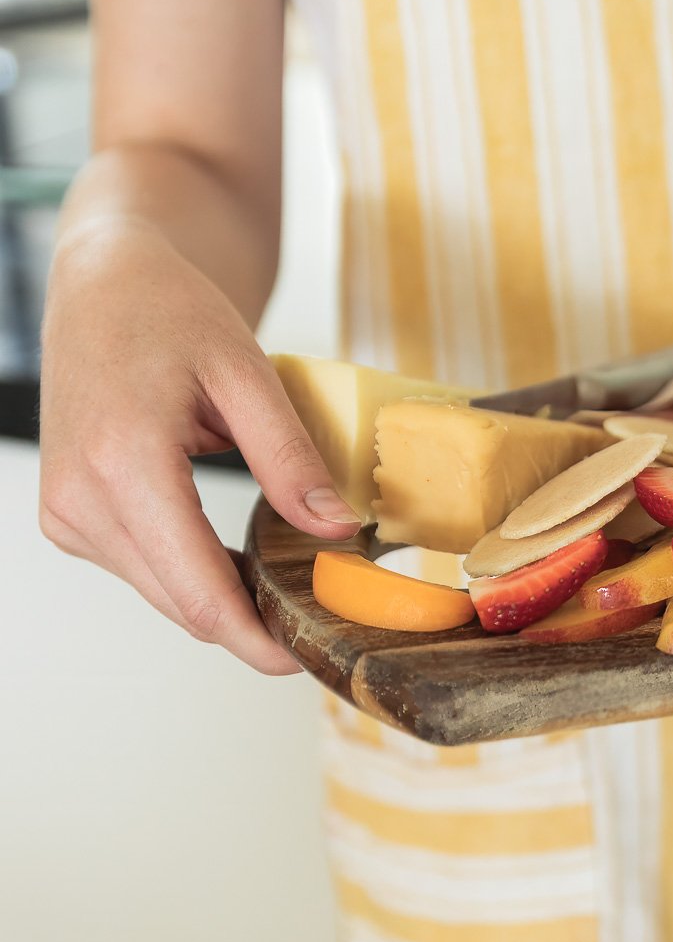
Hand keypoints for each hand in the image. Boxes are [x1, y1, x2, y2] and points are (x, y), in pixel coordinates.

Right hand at [38, 222, 360, 672]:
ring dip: (224, 601)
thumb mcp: (248, 374)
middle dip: (251, 625)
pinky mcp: (71, 515)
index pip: (197, 589)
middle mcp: (81, 499)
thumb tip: (337, 530)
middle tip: (322, 625)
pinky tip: (242, 563)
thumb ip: (291, 458)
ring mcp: (68, 512)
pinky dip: (194, 573)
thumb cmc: (172, 312)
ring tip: (293, 590)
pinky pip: (146, 567)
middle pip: (181, 603)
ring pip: (163, 592)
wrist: (104, 283)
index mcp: (124, 463)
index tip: (306, 658)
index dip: (256, 636)